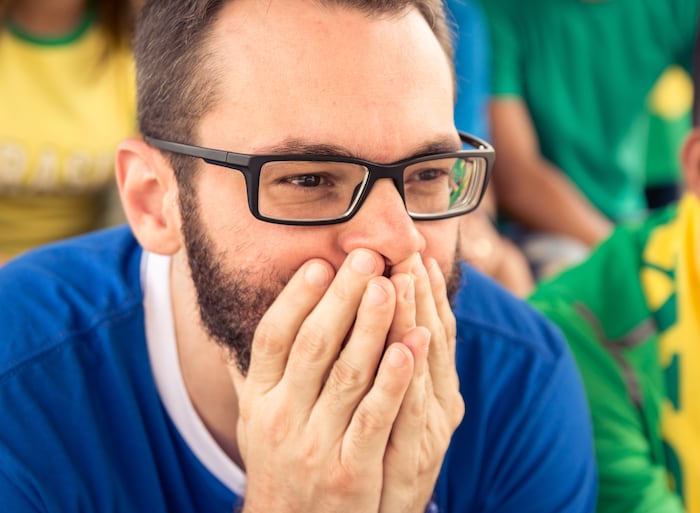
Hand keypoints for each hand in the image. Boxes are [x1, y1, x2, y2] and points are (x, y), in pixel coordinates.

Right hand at [229, 248, 419, 512]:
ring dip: (371, 326)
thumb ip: (248, 373)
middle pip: (312, 345)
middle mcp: (281, 418)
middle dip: (341, 298)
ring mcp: (315, 446)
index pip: (273, 338)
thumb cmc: (281, 465)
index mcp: (260, 400)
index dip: (296, 298)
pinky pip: (374, 418)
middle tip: (364, 258)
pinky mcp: (350, 472)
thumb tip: (229, 321)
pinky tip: (413, 345)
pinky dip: (395, 380)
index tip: (320, 264)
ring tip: (390, 285)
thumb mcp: (255, 420)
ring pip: (347, 374)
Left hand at [381, 255, 464, 511]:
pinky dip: (408, 376)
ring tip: (403, 277)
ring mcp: (428, 434)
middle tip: (406, 249)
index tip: (417, 255)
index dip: (429, 294)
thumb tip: (395, 326)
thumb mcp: (403, 417)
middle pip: (431, 340)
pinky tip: (408, 343)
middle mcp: (441, 409)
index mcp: (438, 395)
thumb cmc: (384, 462)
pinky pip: (409, 412)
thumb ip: (398, 371)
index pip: (436, 332)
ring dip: (414, 319)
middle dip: (417, 293)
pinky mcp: (412, 462)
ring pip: (423, 367)